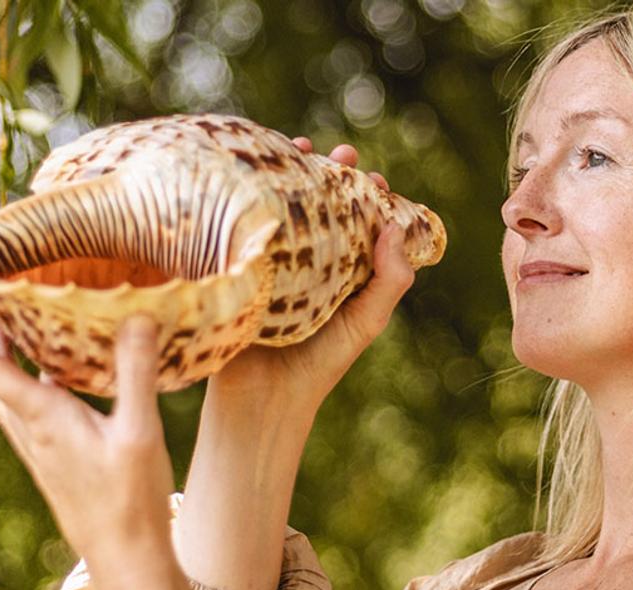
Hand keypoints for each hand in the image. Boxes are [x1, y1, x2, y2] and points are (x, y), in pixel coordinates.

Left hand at [0, 287, 174, 568]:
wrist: (125, 558)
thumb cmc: (130, 502)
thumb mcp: (139, 433)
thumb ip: (135, 373)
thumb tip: (137, 316)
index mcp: (40, 418)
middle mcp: (29, 429)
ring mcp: (38, 444)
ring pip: (0, 387)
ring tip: (7, 310)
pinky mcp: (53, 455)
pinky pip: (25, 403)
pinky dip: (25, 372)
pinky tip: (51, 363)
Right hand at [203, 138, 413, 415]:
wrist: (262, 399)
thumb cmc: (319, 365)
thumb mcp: (366, 321)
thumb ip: (390, 280)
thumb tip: (396, 227)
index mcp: (341, 273)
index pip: (356, 223)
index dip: (365, 196)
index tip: (373, 178)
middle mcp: (306, 262)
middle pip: (318, 206)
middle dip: (329, 174)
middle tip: (340, 154)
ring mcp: (269, 261)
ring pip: (280, 207)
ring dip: (288, 174)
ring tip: (300, 147)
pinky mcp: (236, 265)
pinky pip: (241, 224)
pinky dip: (246, 195)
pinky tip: (249, 173)